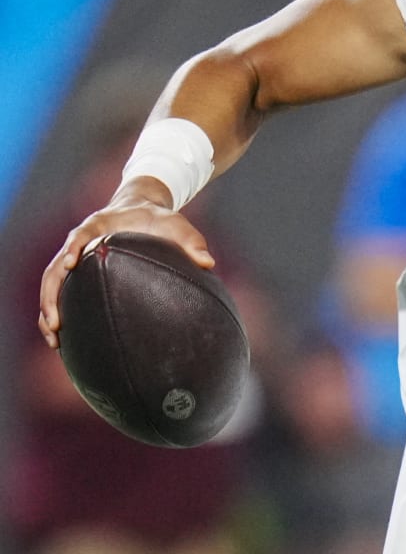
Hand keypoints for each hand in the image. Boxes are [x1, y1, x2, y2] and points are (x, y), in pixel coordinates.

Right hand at [39, 185, 212, 348]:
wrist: (142, 212)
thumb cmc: (159, 220)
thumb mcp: (177, 225)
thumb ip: (191, 241)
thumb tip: (208, 263)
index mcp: (97, 227)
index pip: (78, 236)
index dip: (71, 249)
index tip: (69, 265)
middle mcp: (79, 244)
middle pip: (54, 270)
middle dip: (51, 296)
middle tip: (56, 324)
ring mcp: (74, 259)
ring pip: (52, 285)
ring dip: (48, 311)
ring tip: (54, 341)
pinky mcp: (78, 274)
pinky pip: (62, 294)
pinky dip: (58, 314)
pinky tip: (63, 341)